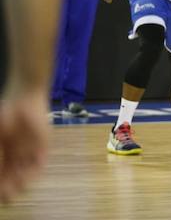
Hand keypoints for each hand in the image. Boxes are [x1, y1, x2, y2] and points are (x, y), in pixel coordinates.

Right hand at [0, 88, 49, 202]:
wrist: (24, 98)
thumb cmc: (6, 114)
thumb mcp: (0, 134)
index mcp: (4, 152)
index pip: (2, 174)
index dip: (1, 183)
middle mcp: (17, 154)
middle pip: (13, 177)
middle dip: (9, 188)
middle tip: (6, 195)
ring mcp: (30, 151)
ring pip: (26, 173)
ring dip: (21, 183)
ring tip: (16, 189)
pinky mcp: (44, 145)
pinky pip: (40, 162)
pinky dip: (35, 171)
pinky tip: (29, 177)